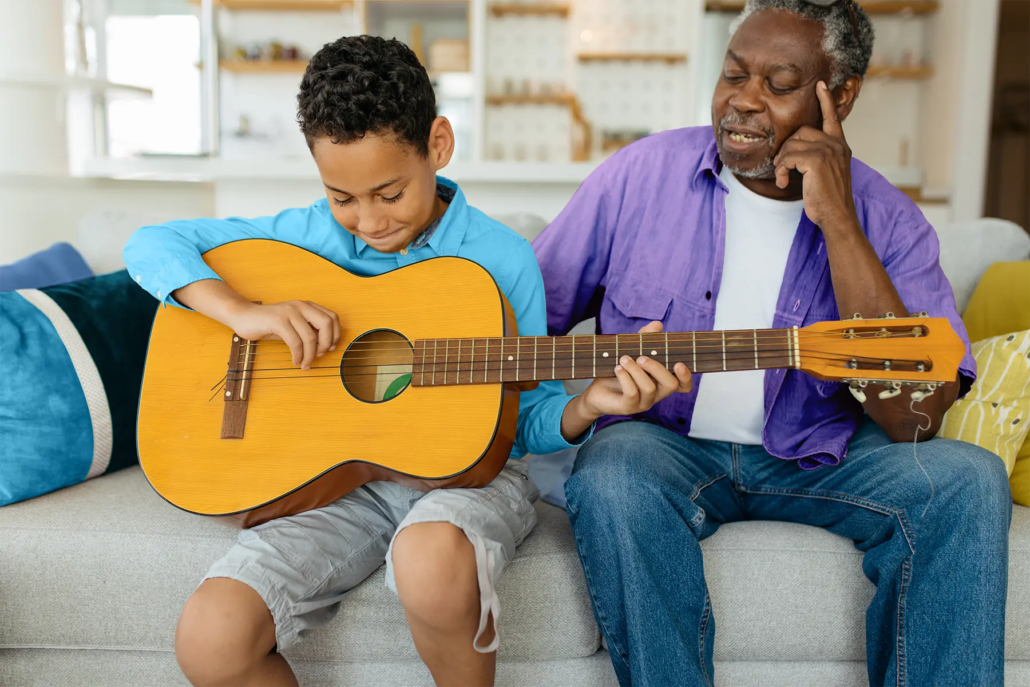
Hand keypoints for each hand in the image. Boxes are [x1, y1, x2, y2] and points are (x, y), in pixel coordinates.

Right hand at [226, 300, 340, 369]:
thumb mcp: (294, 326)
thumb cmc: (270, 324)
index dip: (335, 334)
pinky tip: (296, 361)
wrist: (244, 316)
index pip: (332, 317)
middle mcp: (301, 306)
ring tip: (305, 364)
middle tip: (319, 355)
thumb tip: (325, 346)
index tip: (329, 348)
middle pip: (326, 324)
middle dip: (326, 343)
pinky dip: (298, 355)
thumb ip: (309, 331)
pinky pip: (295, 342)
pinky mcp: (278, 321)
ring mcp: (289, 312)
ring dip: (310, 355)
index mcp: (307, 306)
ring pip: (310, 337)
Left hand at [579, 321, 692, 417]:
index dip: (686, 377)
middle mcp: (656, 394)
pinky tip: (618, 369)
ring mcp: (643, 402)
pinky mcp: (628, 407)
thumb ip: (645, 338)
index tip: (679, 363)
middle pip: (670, 384)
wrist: (595, 390)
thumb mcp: (632, 350)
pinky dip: (625, 378)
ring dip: (636, 370)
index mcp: (661, 381)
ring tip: (623, 359)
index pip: (683, 386)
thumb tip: (658, 325)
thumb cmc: (618, 370)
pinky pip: (632, 393)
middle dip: (656, 367)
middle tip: (640, 357)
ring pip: (649, 388)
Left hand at [773, 81, 857, 229]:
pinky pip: (788, 157)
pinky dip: (781, 170)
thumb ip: (816, 156)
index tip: (819, 84)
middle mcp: (836, 144)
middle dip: (786, 149)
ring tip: (782, 178)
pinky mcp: (816, 160)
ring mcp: (828, 150)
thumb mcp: (825, 173)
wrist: (837, 215)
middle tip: (782, 168)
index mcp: (840, 145)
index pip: (832, 118)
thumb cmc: (827, 198)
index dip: (825, 100)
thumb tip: (792, 150)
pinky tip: (782, 183)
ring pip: (791, 145)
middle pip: (801, 132)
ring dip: (781, 162)